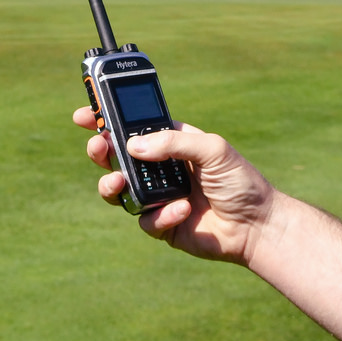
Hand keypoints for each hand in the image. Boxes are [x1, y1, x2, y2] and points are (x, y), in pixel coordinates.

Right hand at [69, 106, 282, 263]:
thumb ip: (172, 143)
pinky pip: (145, 220)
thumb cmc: (240, 181)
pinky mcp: (163, 225)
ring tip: (118, 181)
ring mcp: (159, 197)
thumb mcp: (211, 149)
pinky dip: (160, 215)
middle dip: (100, 151)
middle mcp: (161, 168)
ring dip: (112, 184)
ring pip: (119, 190)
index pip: (133, 127)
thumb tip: (132, 145)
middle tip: (98, 147)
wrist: (257, 225)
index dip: (106, 121)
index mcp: (172, 143)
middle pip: (117, 157)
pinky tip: (183, 210)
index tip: (84, 115)